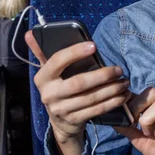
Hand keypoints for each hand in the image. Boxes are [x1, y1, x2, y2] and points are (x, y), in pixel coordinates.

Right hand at [25, 31, 130, 154]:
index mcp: (42, 78)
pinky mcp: (73, 120)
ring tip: (124, 82)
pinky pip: (96, 110)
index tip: (94, 46)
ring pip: (90, 98)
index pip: (57, 61)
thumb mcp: (48, 72)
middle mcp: (49, 94)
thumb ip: (42, 52)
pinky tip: (122, 96)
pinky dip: (112, 102)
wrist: (59, 121)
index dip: (75, 52)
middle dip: (102, 75)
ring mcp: (61, 110)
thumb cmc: (57, 88)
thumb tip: (30, 33)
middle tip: (118, 69)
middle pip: (78, 83)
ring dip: (111, 89)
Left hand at [115, 87, 154, 154]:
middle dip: (137, 107)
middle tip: (134, 124)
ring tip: (148, 135)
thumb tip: (112, 120)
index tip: (124, 117)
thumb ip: (129, 131)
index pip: (143, 93)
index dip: (129, 100)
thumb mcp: (142, 142)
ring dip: (148, 120)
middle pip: (152, 92)